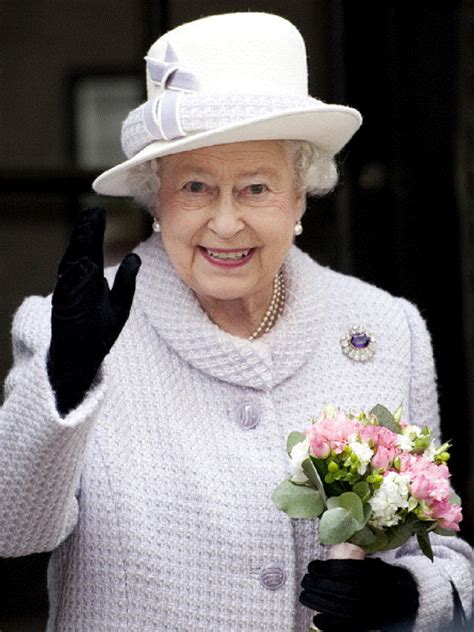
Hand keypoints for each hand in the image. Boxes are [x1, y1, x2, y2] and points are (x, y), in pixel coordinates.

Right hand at [47, 207, 140, 415]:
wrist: (84, 360)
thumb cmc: (98, 332)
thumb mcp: (119, 303)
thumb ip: (126, 281)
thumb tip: (134, 258)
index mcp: (88, 279)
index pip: (90, 249)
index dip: (92, 230)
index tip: (98, 211)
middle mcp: (76, 284)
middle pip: (80, 252)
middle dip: (84, 232)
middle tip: (91, 212)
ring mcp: (68, 296)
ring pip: (72, 267)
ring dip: (78, 248)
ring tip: (86, 229)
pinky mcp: (64, 311)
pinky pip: (69, 291)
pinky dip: (75, 277)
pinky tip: (83, 263)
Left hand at [300, 558, 418, 630]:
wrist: (401, 601)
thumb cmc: (378, 577)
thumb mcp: (370, 562)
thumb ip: (354, 556)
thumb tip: (333, 547)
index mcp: (374, 573)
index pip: (346, 570)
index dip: (326, 568)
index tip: (312, 566)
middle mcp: (374, 592)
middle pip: (343, 589)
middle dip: (319, 585)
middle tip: (305, 581)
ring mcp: (371, 611)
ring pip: (343, 609)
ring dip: (319, 603)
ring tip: (306, 596)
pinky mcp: (367, 625)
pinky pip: (347, 627)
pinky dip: (330, 625)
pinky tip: (317, 618)